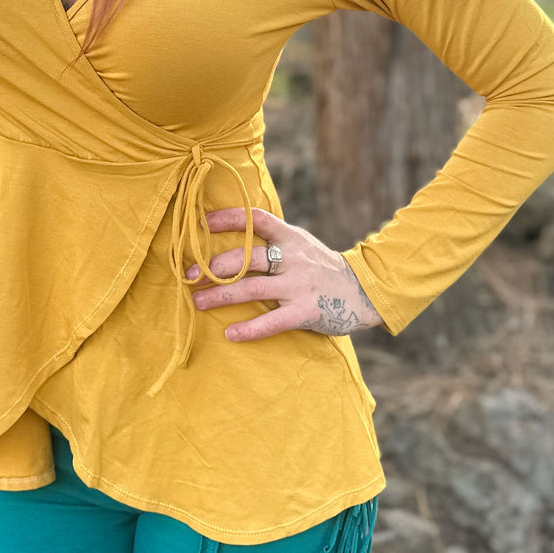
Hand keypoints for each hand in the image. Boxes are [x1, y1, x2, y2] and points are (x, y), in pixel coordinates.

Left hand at [184, 207, 381, 341]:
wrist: (364, 290)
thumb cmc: (323, 268)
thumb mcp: (302, 244)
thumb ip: (275, 240)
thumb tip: (236, 235)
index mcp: (291, 237)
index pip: (257, 218)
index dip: (228, 218)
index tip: (201, 224)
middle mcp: (293, 258)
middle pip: (246, 257)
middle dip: (213, 266)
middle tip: (188, 275)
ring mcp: (299, 285)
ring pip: (252, 288)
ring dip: (220, 295)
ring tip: (197, 302)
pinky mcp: (306, 311)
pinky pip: (273, 321)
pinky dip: (250, 328)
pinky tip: (231, 333)